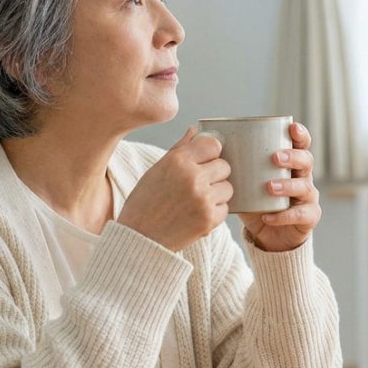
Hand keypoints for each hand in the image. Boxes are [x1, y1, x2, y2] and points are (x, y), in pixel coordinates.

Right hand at [118, 127, 232, 251]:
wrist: (139, 238)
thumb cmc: (145, 202)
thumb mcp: (156, 170)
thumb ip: (180, 148)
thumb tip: (195, 130)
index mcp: (177, 160)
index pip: (213, 145)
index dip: (210, 153)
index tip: (204, 162)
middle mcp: (192, 177)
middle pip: (224, 166)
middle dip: (215, 174)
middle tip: (198, 185)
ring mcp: (202, 199)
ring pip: (228, 188)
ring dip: (217, 194)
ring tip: (196, 201)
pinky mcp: (209, 219)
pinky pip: (225, 209)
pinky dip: (214, 212)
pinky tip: (196, 215)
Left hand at [238, 122, 321, 251]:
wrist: (269, 236)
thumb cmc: (256, 202)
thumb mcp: (245, 183)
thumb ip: (232, 166)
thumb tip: (202, 141)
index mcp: (291, 164)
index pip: (300, 145)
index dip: (300, 135)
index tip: (291, 128)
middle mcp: (303, 177)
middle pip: (306, 161)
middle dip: (292, 157)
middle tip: (275, 158)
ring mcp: (308, 198)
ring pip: (304, 187)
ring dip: (287, 185)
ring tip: (269, 186)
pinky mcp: (308, 218)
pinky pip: (299, 215)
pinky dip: (283, 216)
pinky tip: (268, 217)